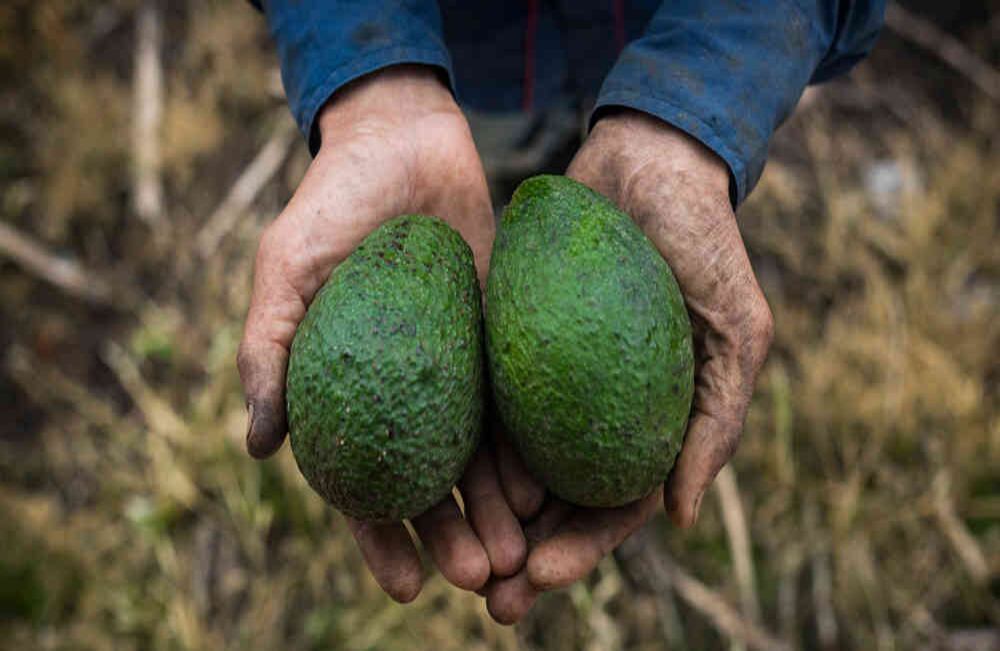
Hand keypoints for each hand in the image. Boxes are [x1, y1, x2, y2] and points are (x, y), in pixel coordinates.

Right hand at [237, 65, 526, 601]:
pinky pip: (518, 402)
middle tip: (482, 578)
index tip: (404, 587)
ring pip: (482, 457)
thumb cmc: (330, 204)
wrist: (404, 143)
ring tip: (522, 553)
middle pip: (432, 486)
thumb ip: (269, 351)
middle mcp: (409, 394)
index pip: (363, 486)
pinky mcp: (501, 341)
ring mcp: (459, 373)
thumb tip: (262, 448)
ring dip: (499, 512)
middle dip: (454, 540)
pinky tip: (549, 486)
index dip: (380, 540)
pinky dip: (530, 447)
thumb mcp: (285, 270)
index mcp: (350, 393)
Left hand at [484, 109, 773, 623]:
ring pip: (516, 461)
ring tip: (448, 553)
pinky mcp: (513, 340)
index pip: (618, 503)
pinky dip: (464, 438)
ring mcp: (553, 379)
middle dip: (525, 555)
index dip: (582, 548)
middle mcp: (599, 410)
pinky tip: (430, 471)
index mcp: (653, 422)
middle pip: (559, 498)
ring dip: (485, 513)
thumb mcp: (736, 327)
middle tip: (484, 597)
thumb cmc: (705, 241)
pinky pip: (486, 397)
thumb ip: (716, 419)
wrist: (648, 160)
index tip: (536, 577)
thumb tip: (677, 517)